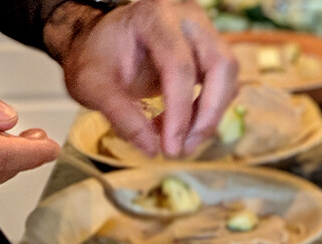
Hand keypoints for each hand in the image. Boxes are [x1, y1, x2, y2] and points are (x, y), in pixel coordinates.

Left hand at [56, 0, 238, 156]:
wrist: (98, 42)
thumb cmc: (95, 57)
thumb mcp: (93, 87)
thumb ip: (121, 117)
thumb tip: (151, 149)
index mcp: (153, 17)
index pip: (179, 66)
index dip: (180, 112)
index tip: (170, 147)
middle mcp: (185, 17)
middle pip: (220, 65)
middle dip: (208, 114)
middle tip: (185, 148)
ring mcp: (202, 29)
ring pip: (228, 73)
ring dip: (210, 114)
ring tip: (180, 140)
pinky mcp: (208, 47)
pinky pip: (224, 80)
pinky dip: (208, 108)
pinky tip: (181, 124)